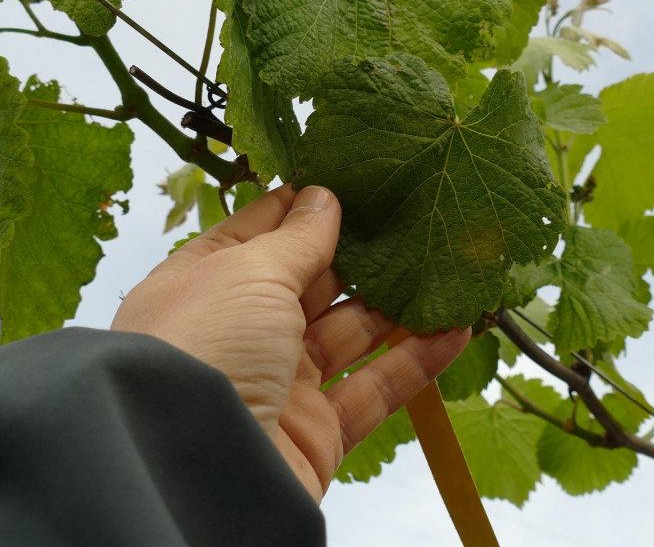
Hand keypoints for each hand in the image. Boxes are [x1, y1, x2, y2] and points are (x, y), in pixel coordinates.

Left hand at [111, 184, 469, 501]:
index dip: (299, 209)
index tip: (345, 180)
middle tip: (409, 219)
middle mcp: (242, 332)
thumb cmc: (203, 350)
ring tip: (444, 269)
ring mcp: (281, 382)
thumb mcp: (248, 273)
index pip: (256, 235)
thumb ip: (295, 238)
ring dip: (398, 307)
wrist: (197, 472)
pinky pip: (376, 389)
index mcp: (206, 286)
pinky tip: (456, 330)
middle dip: (359, 254)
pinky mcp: (318, 431)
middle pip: (311, 283)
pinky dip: (417, 361)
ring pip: (351, 335)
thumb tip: (322, 198)